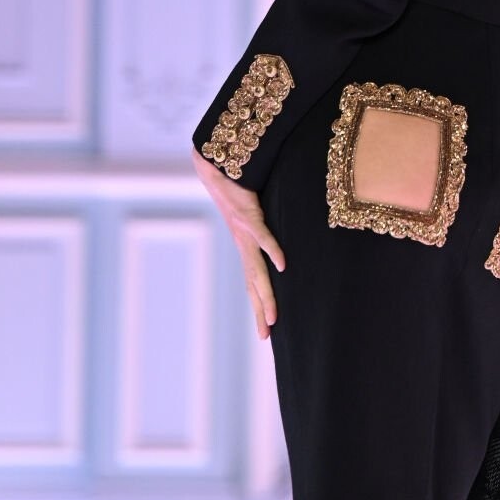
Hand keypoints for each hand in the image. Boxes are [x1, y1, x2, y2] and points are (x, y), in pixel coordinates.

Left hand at [192, 147, 286, 339]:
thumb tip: (276, 233)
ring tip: (273, 317)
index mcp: (244, 245)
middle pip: (253, 284)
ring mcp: (244, 231)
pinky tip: (284, 265)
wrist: (215, 162)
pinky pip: (262, 235)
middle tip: (266, 336)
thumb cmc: (236, 184)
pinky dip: (272, 250)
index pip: (252, 282)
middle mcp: (242, 243)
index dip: (258, 306)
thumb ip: (263, 223)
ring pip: (256, 269)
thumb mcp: (252, 210)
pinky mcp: (248, 213)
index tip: (266, 331)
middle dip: (260, 311)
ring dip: (265, 295)